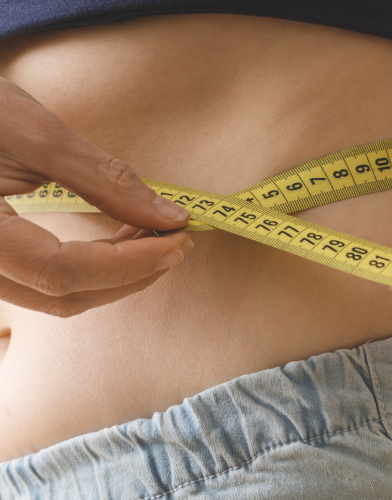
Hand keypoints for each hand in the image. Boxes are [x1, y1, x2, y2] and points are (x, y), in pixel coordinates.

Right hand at [0, 77, 192, 316]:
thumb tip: (170, 216)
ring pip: (55, 296)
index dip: (129, 262)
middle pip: (62, 295)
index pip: (60, 270)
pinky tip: (125, 239)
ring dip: (116, 275)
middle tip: (180, 241)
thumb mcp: (33, 132)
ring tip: (159, 237)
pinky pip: (45, 282)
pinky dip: (93, 268)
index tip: (180, 240)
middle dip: (131, 274)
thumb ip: (102, 178)